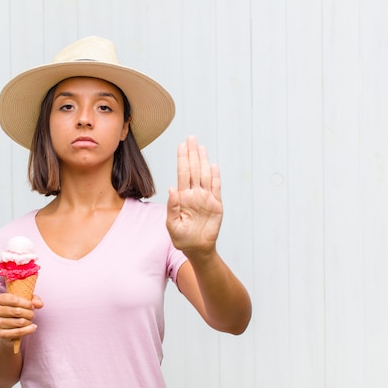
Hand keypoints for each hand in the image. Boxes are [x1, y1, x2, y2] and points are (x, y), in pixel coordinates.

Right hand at [0, 293, 42, 347]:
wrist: (8, 328)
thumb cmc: (15, 310)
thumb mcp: (24, 301)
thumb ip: (33, 300)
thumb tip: (39, 304)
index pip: (14, 299)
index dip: (26, 303)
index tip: (32, 305)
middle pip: (17, 311)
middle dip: (29, 313)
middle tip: (32, 314)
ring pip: (20, 322)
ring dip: (29, 321)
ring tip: (30, 320)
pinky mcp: (1, 334)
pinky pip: (19, 332)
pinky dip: (28, 330)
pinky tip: (32, 327)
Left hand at [166, 136, 222, 254]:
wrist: (197, 249)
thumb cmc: (182, 238)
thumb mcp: (172, 224)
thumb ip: (172, 206)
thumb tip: (171, 188)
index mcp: (182, 197)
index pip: (182, 173)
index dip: (182, 159)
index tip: (181, 145)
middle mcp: (194, 194)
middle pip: (194, 170)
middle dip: (192, 154)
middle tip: (191, 138)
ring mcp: (205, 198)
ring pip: (205, 175)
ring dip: (203, 161)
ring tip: (200, 147)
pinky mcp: (216, 205)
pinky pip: (216, 188)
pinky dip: (216, 177)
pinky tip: (214, 165)